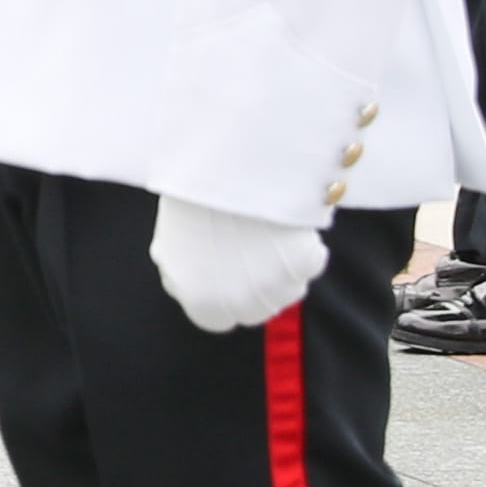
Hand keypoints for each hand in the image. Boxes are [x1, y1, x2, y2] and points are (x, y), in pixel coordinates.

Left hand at [149, 198, 326, 333]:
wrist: (222, 167)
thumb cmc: (190, 199)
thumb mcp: (173, 244)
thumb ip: (185, 274)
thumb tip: (191, 290)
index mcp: (198, 301)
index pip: (216, 320)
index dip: (221, 295)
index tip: (225, 272)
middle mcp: (237, 304)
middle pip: (256, 308)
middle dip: (255, 284)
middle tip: (251, 248)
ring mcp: (275, 287)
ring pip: (288, 290)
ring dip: (281, 267)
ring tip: (265, 229)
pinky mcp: (304, 265)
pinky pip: (311, 261)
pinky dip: (304, 245)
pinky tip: (286, 223)